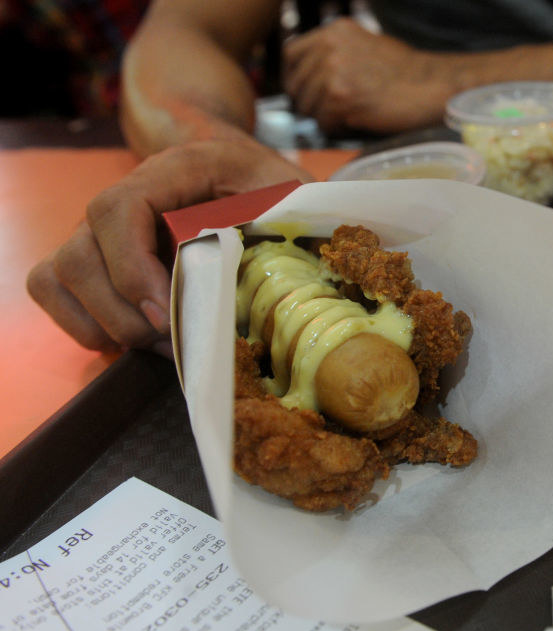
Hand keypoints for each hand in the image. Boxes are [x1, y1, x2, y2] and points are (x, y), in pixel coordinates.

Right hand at [27, 137, 314, 355]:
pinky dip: (83, 324)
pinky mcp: (97, 256)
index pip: (119, 209)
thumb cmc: (268, 183)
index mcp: (173, 170)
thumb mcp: (291, 190)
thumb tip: (303, 267)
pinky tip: (129, 341)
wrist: (241, 168)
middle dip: (123, 314)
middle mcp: (125, 196)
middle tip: (175, 343)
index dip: (132, 267)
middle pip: (80, 255)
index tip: (164, 312)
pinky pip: (54, 289)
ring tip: (158, 346)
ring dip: (103, 324)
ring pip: (59, 275)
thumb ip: (290, 219)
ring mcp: (102, 228)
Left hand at [283, 18, 452, 133]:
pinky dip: (338, 129)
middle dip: (310, 103)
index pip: (292, 54)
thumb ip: (337, 53)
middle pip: (296, 84)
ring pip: (308, 107)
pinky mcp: (340, 96)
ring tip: (352, 115)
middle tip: (330, 113)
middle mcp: (330, 46)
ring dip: (325, 118)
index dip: (294, 78)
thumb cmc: (408, 73)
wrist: (432, 88)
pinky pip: (324, 123)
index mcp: (335, 31)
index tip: (303, 93)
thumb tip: (311, 74)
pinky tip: (358, 121)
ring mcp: (333, 70)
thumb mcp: (367, 46)